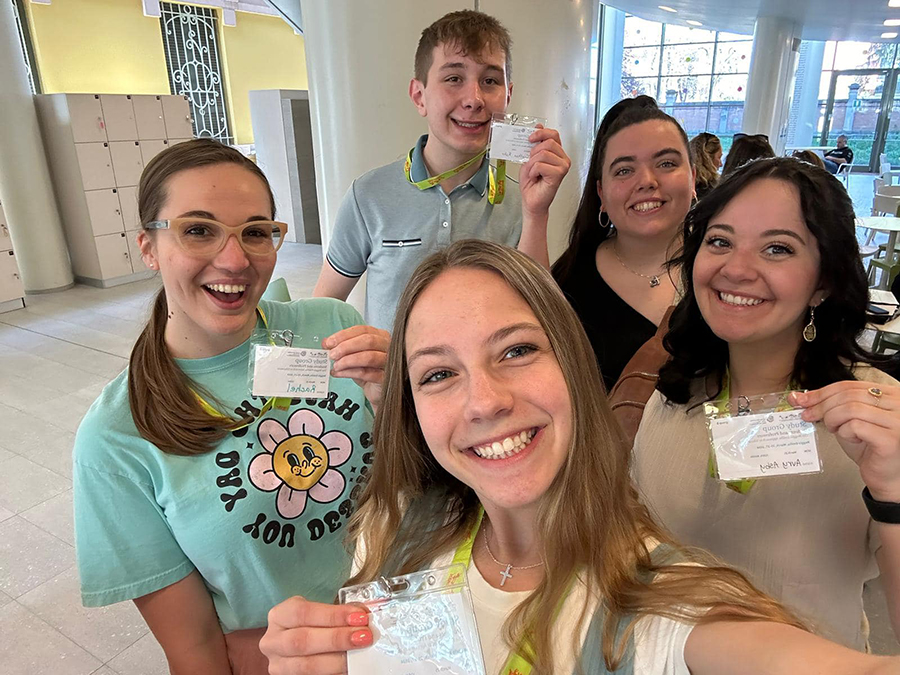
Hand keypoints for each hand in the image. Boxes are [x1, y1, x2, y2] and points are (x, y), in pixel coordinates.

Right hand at [261, 596, 371, 674]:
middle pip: (302, 640)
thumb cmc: (314, 626)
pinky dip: (333, 673)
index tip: (360, 617)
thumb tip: (364, 614)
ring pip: (306, 666)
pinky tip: (349, 668)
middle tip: (364, 636)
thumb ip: (339, 615)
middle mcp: (273, 642)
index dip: (333, 615)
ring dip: (337, 660)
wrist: (307, 645)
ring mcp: (279, 665)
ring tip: (360, 653)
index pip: (302, 612)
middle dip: (337, 638)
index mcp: (279, 616)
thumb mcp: (321, 615)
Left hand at [322, 325, 389, 410]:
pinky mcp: (386, 378)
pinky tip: (339, 373)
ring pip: (369, 357)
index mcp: (380, 337)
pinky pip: (367, 373)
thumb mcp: (353, 357)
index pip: (362, 330)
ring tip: (335, 366)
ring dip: (348, 360)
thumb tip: (326, 343)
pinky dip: (350, 373)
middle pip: (368, 340)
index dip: (344, 335)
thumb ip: (342, 348)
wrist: (376, 391)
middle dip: (346, 347)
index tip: (329, 342)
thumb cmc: (368, 371)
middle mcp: (388, 347)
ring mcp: (389, 362)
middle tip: (332, 354)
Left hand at [519, 125, 570, 217]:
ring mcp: (563, 166)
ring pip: (543, 153)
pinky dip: (533, 171)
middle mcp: (562, 158)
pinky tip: (535, 177)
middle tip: (531, 163)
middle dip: (533, 152)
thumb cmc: (531, 183)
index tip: (530, 138)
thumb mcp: (529, 159)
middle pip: (548, 142)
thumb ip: (534, 144)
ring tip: (533, 173)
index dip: (541, 133)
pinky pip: (540, 164)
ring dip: (532, 164)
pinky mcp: (559, 174)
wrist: (531, 201)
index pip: (553, 134)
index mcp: (557, 153)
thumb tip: (538, 127)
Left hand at [792, 381, 899, 502]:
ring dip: (833, 420)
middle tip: (808, 416)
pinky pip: (856, 426)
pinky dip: (845, 433)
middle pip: (848, 395)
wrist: (885, 475)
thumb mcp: (846, 420)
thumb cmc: (869, 448)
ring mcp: (897, 421)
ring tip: (835, 430)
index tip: (802, 400)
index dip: (822, 392)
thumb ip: (827, 407)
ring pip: (851, 409)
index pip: (849, 385)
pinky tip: (853, 440)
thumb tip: (797, 397)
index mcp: (888, 394)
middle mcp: (897, 404)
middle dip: (822, 406)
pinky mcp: (891, 439)